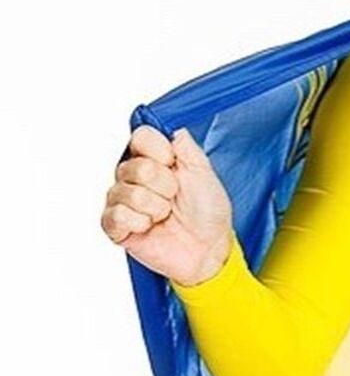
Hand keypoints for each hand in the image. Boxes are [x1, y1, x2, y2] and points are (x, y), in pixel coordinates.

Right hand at [101, 124, 234, 285]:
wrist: (208, 246)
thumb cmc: (207, 210)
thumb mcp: (203, 172)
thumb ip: (185, 147)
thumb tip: (171, 129)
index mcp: (154, 159)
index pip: (140, 137)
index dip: (159, 151)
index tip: (174, 164)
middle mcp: (134, 177)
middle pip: (133, 167)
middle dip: (164, 185)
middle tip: (174, 196)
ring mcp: (122, 200)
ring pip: (125, 192)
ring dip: (155, 206)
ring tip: (165, 214)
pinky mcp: (115, 225)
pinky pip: (116, 215)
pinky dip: (140, 222)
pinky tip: (150, 226)